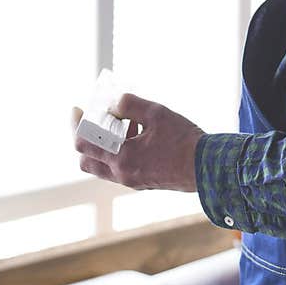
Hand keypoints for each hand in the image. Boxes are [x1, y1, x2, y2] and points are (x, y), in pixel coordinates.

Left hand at [71, 93, 203, 192]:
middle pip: (87, 159)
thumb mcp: (157, 114)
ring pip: (103, 165)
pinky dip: (120, 151)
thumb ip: (130, 105)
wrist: (209, 168)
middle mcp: (122, 174)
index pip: (83, 143)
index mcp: (122, 157)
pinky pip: (120, 168)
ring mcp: (132, 181)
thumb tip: (112, 102)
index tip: (78, 109)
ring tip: (126, 122)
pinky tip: (140, 134)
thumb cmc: (185, 140)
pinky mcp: (143, 182)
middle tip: (96, 120)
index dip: (76, 124)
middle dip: (87, 138)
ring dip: (106, 143)